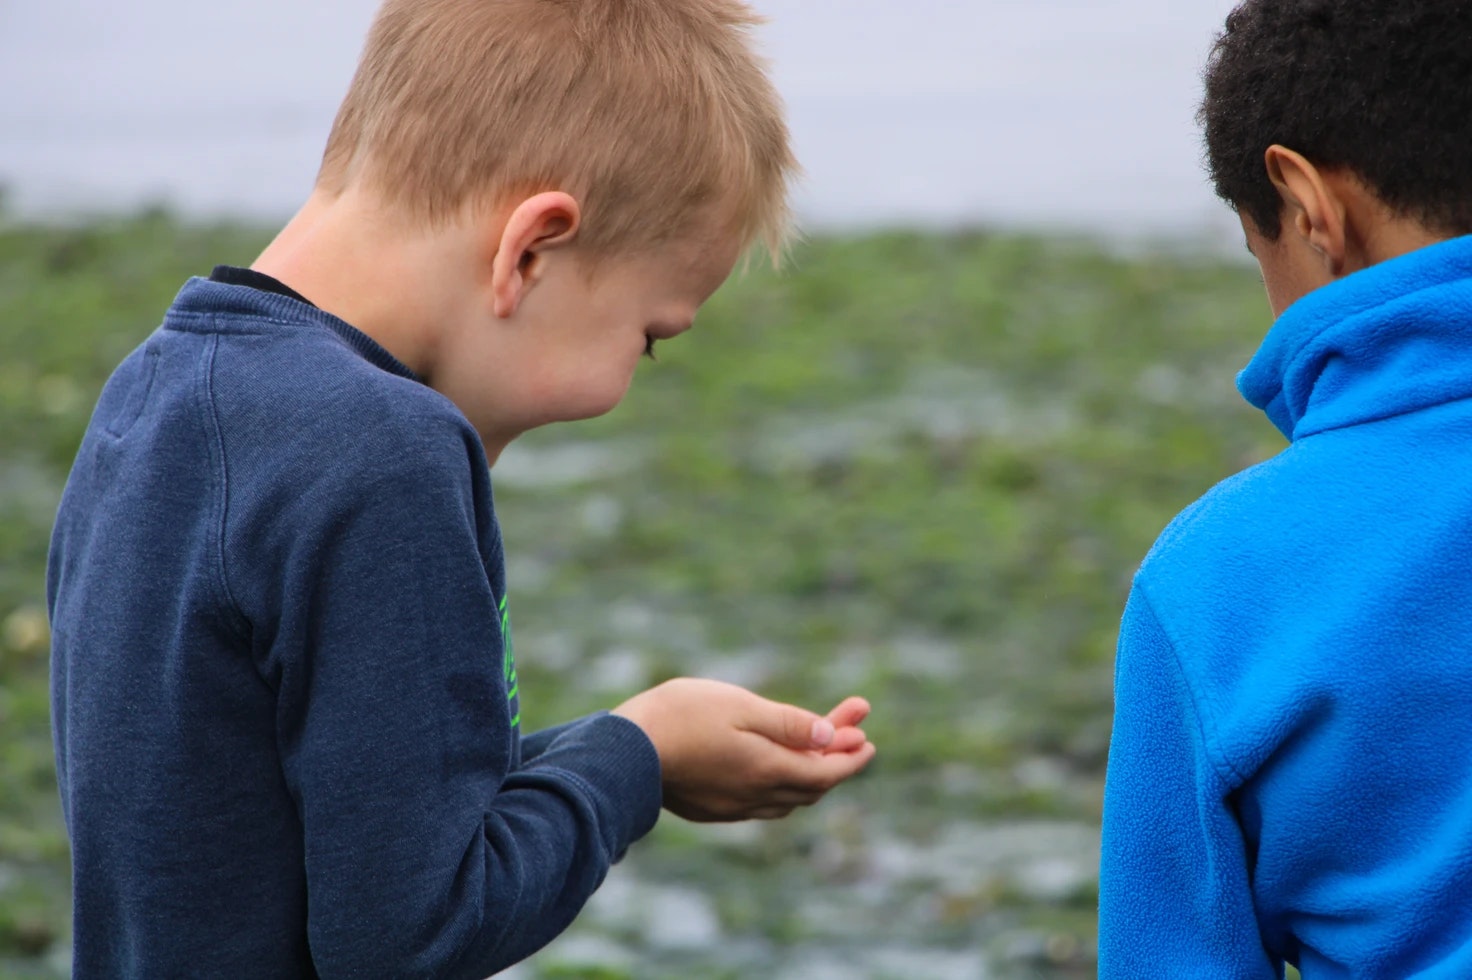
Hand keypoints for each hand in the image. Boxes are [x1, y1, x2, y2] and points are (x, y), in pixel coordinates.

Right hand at [612, 679, 875, 821]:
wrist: (623, 751)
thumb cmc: (681, 716)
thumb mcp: (740, 706)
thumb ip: (788, 723)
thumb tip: (831, 737)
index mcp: (767, 770)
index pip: (825, 771)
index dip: (851, 757)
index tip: (868, 739)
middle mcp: (754, 797)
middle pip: (811, 787)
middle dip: (837, 760)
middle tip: (853, 733)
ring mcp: (731, 807)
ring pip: (787, 800)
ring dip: (810, 775)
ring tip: (820, 750)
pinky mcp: (710, 809)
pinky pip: (762, 804)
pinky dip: (782, 785)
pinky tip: (776, 769)